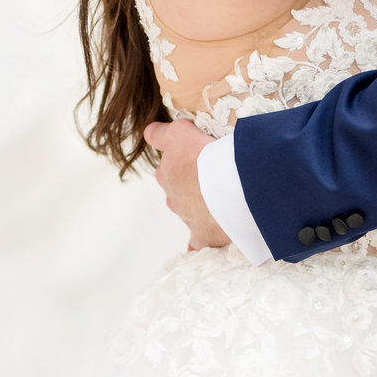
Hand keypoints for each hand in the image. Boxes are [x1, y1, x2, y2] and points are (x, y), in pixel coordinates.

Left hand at [143, 120, 229, 248]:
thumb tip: (148, 133)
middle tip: (210, 176)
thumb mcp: (180, 133)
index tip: (194, 158)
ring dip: (200, 206)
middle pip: (178, 191)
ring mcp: (187, 217)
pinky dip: (199, 242)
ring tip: (218, 200)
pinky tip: (204, 241)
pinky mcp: (204, 234)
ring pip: (189, 212)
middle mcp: (173, 197)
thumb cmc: (205, 156)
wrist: (227, 185)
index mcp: (167, 174)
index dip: (181, 161)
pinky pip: (198, 242)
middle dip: (190, 185)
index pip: (166, 168)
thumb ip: (162, 134)